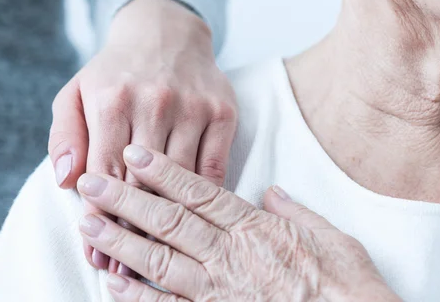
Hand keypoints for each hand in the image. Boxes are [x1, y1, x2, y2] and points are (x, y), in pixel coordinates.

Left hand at [47, 0, 237, 273]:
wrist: (165, 31)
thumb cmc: (115, 70)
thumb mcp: (76, 92)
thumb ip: (64, 135)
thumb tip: (67, 181)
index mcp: (112, 99)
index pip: (102, 173)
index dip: (99, 219)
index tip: (95, 254)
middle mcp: (154, 101)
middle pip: (141, 183)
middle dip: (130, 230)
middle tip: (124, 267)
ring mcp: (192, 107)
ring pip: (179, 181)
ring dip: (168, 223)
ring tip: (158, 256)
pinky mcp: (222, 111)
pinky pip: (214, 168)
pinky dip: (203, 200)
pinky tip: (194, 222)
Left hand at [76, 145, 401, 301]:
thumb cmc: (349, 287)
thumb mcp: (331, 236)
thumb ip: (294, 209)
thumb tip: (270, 190)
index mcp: (255, 228)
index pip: (199, 191)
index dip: (162, 171)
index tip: (133, 153)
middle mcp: (232, 256)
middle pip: (170, 221)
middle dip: (127, 200)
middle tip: (92, 184)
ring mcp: (221, 292)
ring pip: (161, 262)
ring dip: (121, 242)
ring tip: (90, 225)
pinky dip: (139, 299)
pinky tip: (113, 285)